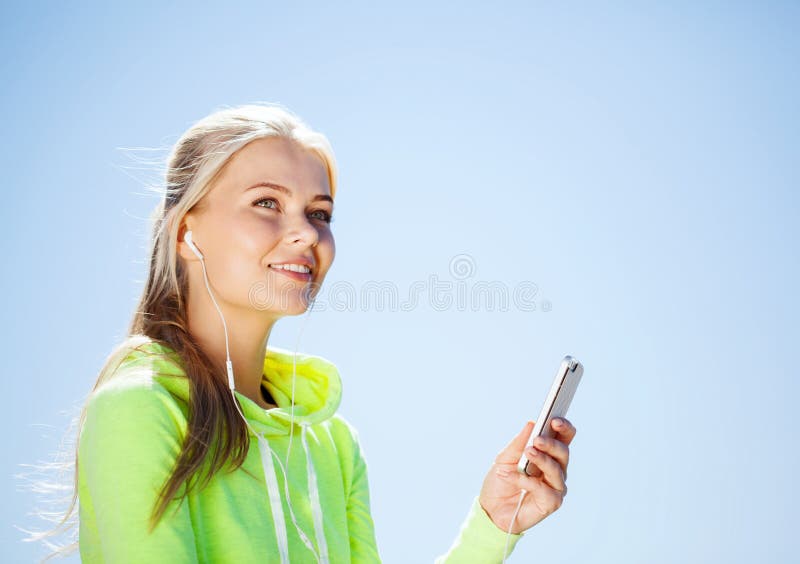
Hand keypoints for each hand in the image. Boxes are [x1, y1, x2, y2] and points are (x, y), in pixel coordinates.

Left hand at [478, 418, 576, 533]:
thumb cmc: (501, 481)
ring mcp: (555, 487)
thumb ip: (519, 442)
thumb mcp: (505, 457)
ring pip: (556, 470)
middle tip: (537, 439)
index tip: (554, 419)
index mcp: (548, 455)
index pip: (564, 438)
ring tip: (528, 452)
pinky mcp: (551, 503)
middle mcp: (556, 470)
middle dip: (551, 444)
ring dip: (542, 460)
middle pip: (563, 452)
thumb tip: (532, 423)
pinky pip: (544, 490)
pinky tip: (513, 476)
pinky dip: (527, 481)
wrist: (491, 508)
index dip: (563, 427)